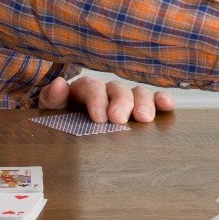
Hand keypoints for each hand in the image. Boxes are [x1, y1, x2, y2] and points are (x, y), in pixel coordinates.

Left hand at [38, 75, 174, 123]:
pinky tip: (168, 106)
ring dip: (143, 102)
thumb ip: (52, 99)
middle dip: (120, 102)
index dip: (97, 99)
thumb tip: (59, 84)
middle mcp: (106, 91)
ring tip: (145, 118)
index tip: (100, 117)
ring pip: (137, 93)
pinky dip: (161, 100)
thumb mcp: (50, 111)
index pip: (92, 87)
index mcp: (83, 90)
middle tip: (120, 119)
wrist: (66, 135)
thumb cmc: (60, 121)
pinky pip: (153, 101)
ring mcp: (124, 100)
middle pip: (117, 89)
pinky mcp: (139, 109)